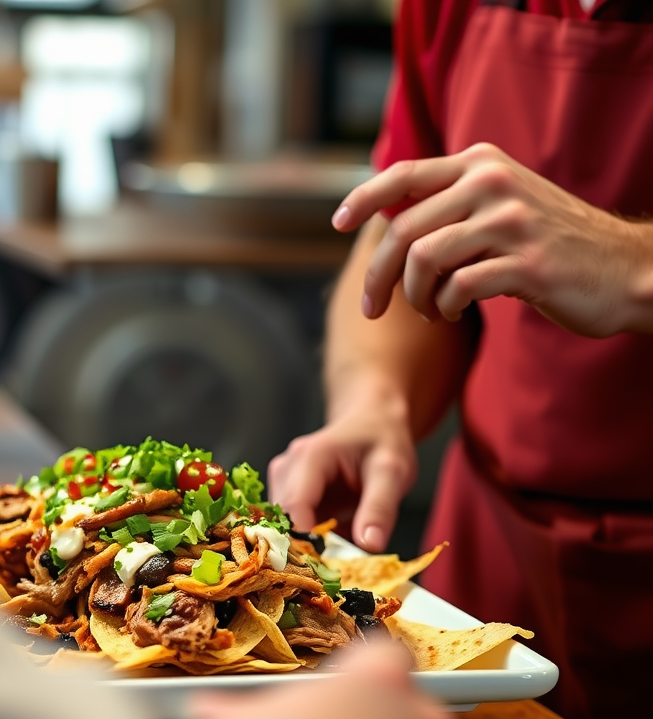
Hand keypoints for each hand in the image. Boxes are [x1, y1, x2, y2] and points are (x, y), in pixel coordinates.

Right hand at [268, 382, 415, 550]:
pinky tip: (330, 539)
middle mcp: (287, 468)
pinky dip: (308, 539)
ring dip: (306, 544)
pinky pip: (290, 525)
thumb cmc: (381, 441)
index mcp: (309, 457)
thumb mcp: (393, 471)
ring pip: (282, 526)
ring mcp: (282, 482)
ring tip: (336, 550)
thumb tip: (369, 545)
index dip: (303, 540)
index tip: (324, 568)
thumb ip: (380, 508)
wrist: (372, 422)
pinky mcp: (286, 495)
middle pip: (282, 520)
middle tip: (336, 566)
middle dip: (305, 546)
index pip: (293, 506)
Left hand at [333, 142, 652, 337]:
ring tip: (428, 311)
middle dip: (378, 278)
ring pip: (424, 261)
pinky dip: (443, 308)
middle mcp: (492, 182)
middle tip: (373, 308)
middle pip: (403, 231)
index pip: (403, 174)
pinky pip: (456, 288)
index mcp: (480, 163)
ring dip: (413, 297)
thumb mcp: (500, 205)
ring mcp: (510, 221)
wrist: (624, 269)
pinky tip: (451, 314)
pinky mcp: (525, 263)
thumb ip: (450, 205)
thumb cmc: (549, 244)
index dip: (362, 198)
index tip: (336, 223)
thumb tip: (386, 222)